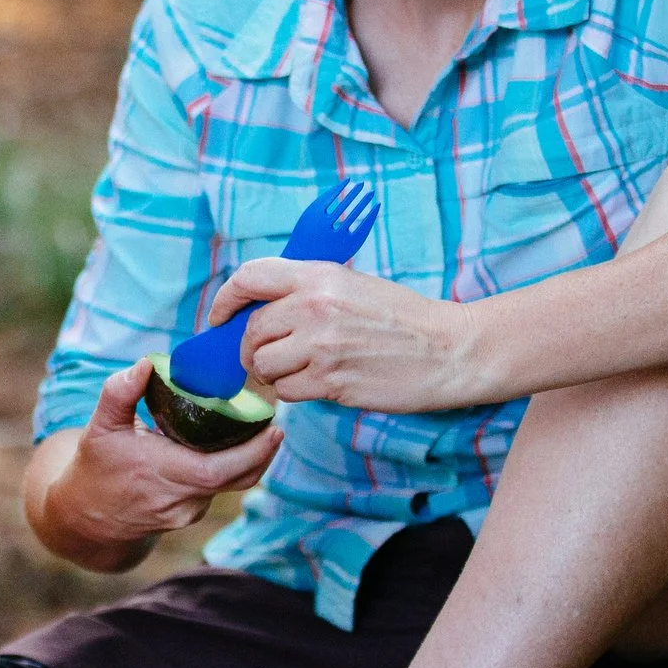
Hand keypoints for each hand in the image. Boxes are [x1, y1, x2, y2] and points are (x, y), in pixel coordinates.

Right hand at [28, 360, 279, 569]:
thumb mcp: (99, 426)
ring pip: (232, 484)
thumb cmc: (96, 465)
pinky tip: (234, 443)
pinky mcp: (190, 515)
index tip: (273, 428)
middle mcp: (180, 499)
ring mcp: (188, 512)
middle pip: (238, 478)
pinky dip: (232, 466)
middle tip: (276, 422)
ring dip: (250, 457)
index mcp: (161, 474)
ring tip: (259, 426)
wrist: (87, 516)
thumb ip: (120, 392)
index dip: (252, 452)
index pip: (218, 470)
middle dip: (263, 451)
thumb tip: (145, 363)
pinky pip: (221, 488)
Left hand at [213, 259, 475, 412]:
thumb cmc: (402, 318)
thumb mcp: (352, 285)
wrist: (449, 350)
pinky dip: (294, 392)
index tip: (218, 318)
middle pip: (250, 331)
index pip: (250, 277)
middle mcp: (315, 307)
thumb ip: (306, 290)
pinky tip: (319, 383)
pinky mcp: (332, 382)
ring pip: (263, 366)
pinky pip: (286, 391)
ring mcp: (322, 346)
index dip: (225, 299)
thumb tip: (256, 309)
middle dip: (251, 349)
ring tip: (301, 370)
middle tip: (267, 357)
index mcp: (319, 275)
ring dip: (273, 374)